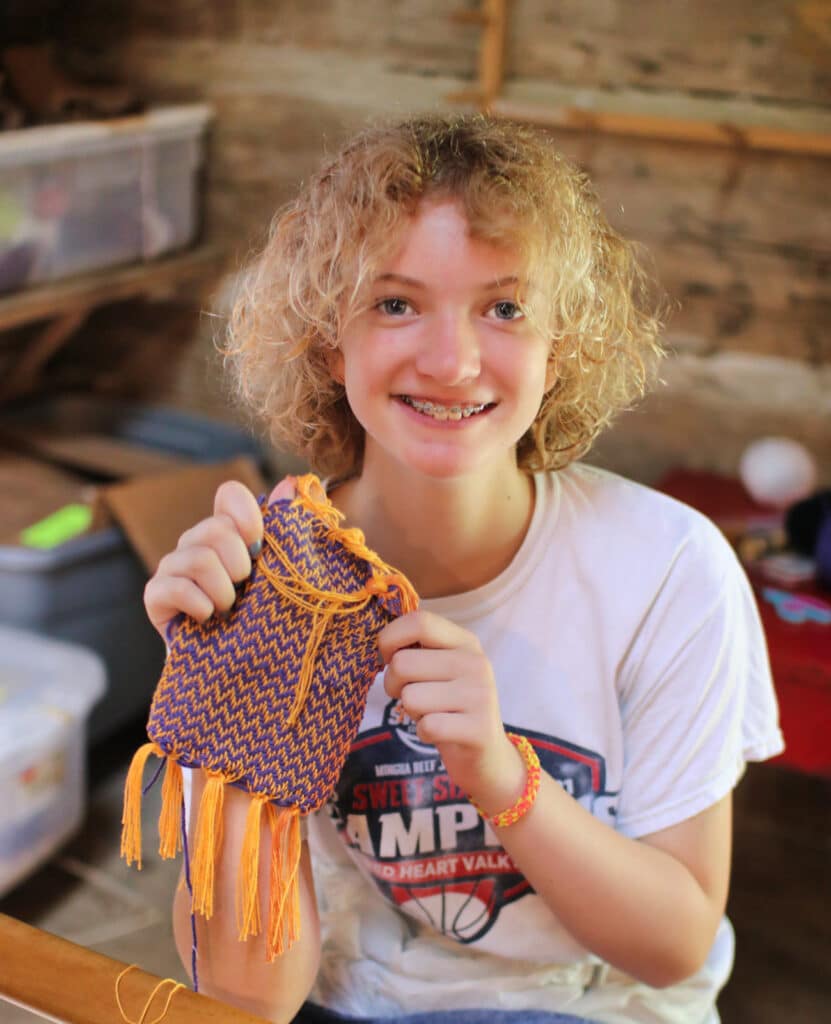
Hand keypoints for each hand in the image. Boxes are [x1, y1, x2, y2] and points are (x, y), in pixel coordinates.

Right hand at [143, 477, 295, 639]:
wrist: (242, 667)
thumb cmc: (265, 618)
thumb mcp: (282, 575)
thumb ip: (285, 530)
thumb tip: (290, 483)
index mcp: (228, 532)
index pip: (230, 494)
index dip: (247, 515)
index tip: (258, 548)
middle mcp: (197, 542)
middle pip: (216, 528)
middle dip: (240, 566)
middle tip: (244, 591)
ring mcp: (173, 567)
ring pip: (199, 558)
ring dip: (224, 593)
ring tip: (229, 611)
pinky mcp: (156, 595)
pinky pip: (176, 587)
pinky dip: (201, 607)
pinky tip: (209, 620)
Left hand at [378, 610, 525, 815]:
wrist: (487, 756)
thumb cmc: (450, 707)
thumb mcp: (440, 668)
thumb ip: (416, 648)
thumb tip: (380, 641)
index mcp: (465, 642)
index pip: (419, 621)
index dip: (390, 638)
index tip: (387, 658)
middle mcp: (476, 663)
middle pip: (403, 663)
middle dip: (392, 684)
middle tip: (408, 695)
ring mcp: (480, 695)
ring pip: (410, 697)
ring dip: (411, 711)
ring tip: (430, 713)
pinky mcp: (478, 729)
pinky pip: (427, 726)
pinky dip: (424, 733)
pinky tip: (439, 732)